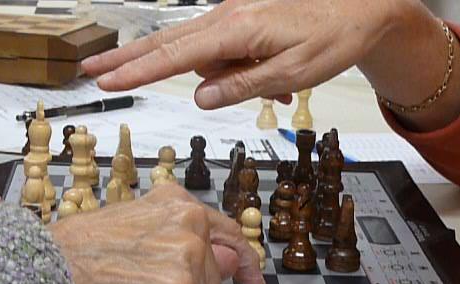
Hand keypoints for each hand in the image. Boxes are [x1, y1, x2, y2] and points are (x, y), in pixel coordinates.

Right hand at [49, 184, 264, 283]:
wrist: (52, 271)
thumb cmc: (81, 251)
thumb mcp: (135, 225)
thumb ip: (183, 239)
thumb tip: (226, 261)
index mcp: (179, 206)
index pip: (229, 234)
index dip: (243, 260)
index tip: (252, 275)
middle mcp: (190, 228)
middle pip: (212, 281)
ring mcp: (188, 261)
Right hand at [81, 0, 405, 108]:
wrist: (367, 7)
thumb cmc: (335, 36)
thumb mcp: (292, 73)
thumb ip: (242, 86)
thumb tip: (201, 97)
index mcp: (237, 29)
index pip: (175, 55)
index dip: (137, 71)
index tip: (106, 81)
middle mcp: (229, 17)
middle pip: (167, 42)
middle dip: (129, 59)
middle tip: (93, 71)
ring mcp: (235, 16)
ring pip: (208, 57)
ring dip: (231, 81)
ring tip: (280, 89)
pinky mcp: (245, 21)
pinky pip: (229, 52)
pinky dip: (243, 72)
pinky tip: (274, 81)